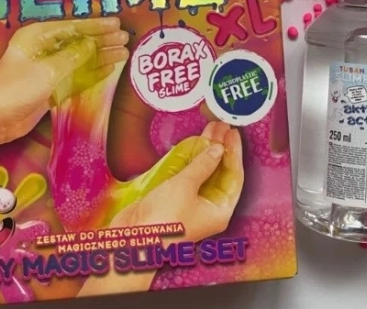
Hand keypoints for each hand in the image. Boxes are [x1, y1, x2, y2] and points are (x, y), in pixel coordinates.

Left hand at [0, 17, 128, 141]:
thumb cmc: (15, 90)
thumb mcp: (47, 70)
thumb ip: (73, 56)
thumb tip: (93, 45)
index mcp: (37, 36)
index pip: (72, 27)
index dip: (96, 26)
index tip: (116, 24)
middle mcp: (43, 48)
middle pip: (78, 41)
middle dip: (102, 40)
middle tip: (125, 38)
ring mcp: (48, 67)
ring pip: (80, 59)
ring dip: (101, 56)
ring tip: (124, 53)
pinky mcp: (51, 86)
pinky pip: (77, 76)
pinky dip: (92, 73)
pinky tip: (110, 69)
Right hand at [111, 121, 243, 241]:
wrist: (132, 240)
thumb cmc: (164, 218)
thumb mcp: (186, 186)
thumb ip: (203, 165)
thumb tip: (218, 149)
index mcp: (219, 210)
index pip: (233, 176)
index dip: (233, 153)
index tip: (232, 133)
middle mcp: (208, 207)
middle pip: (220, 172)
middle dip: (220, 148)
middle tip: (221, 125)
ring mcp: (191, 203)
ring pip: (204, 171)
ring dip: (206, 150)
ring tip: (210, 128)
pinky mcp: (175, 198)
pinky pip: (189, 175)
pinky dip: (192, 159)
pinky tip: (193, 143)